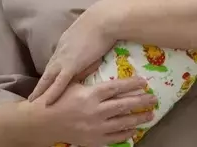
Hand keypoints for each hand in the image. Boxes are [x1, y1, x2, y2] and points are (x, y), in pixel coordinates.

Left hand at [30, 10, 113, 103]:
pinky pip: (58, 83)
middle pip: (49, 69)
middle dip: (42, 81)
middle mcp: (61, 50)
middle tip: (34, 92)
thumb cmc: (103, 23)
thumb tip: (92, 52)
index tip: (47, 77)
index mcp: (66, 41)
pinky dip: (51, 93)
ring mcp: (64, 58)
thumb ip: (88, 43)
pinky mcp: (70, 66)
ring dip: (40, 90)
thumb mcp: (91, 34)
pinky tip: (45, 102)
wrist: (104, 20)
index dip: (51, 69)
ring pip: (48, 77)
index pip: (56, 59)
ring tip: (33, 100)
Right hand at [40, 78, 155, 145]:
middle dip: (141, 101)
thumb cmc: (56, 99)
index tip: (144, 82)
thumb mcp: (71, 82)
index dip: (132, 84)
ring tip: (150, 114)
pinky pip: (114, 137)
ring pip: (122, 122)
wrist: (42, 122)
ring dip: (138, 118)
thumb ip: (86, 71)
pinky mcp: (93, 139)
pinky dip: (126, 133)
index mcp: (90, 95)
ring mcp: (95, 127)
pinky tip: (135, 130)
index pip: (116, 88)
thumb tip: (99, 57)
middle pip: (124, 105)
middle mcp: (95, 111)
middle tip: (154, 98)